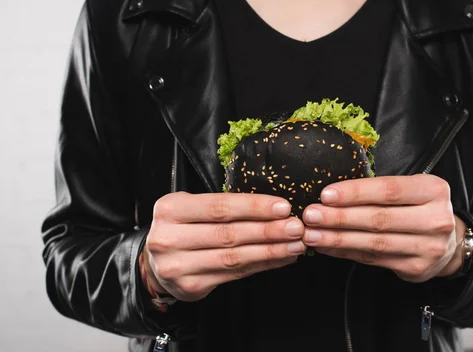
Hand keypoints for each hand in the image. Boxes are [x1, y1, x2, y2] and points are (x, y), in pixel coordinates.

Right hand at [143, 192, 306, 301]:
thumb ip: (222, 206)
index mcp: (170, 210)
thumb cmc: (182, 227)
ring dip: (271, 250)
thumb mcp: (190, 207)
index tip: (283, 207)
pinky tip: (281, 258)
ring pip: (234, 257)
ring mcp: (178, 266)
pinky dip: (263, 265)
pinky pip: (235, 274)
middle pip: (229, 234)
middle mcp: (169, 238)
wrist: (155, 262)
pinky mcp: (191, 287)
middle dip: (268, 230)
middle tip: (296, 227)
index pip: (219, 207)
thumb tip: (272, 207)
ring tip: (296, 244)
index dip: (254, 207)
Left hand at [301, 174, 464, 282]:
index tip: (326, 194)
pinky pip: (372, 259)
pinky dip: (345, 252)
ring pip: (374, 242)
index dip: (355, 193)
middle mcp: (435, 220)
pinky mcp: (415, 268)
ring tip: (312, 234)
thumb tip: (331, 194)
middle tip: (310, 215)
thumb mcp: (412, 189)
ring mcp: (428, 247)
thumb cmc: (420, 208)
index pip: (388, 190)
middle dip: (339, 217)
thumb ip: (380, 190)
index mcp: (433, 190)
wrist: (450, 242)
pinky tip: (327, 247)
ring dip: (337, 238)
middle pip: (379, 219)